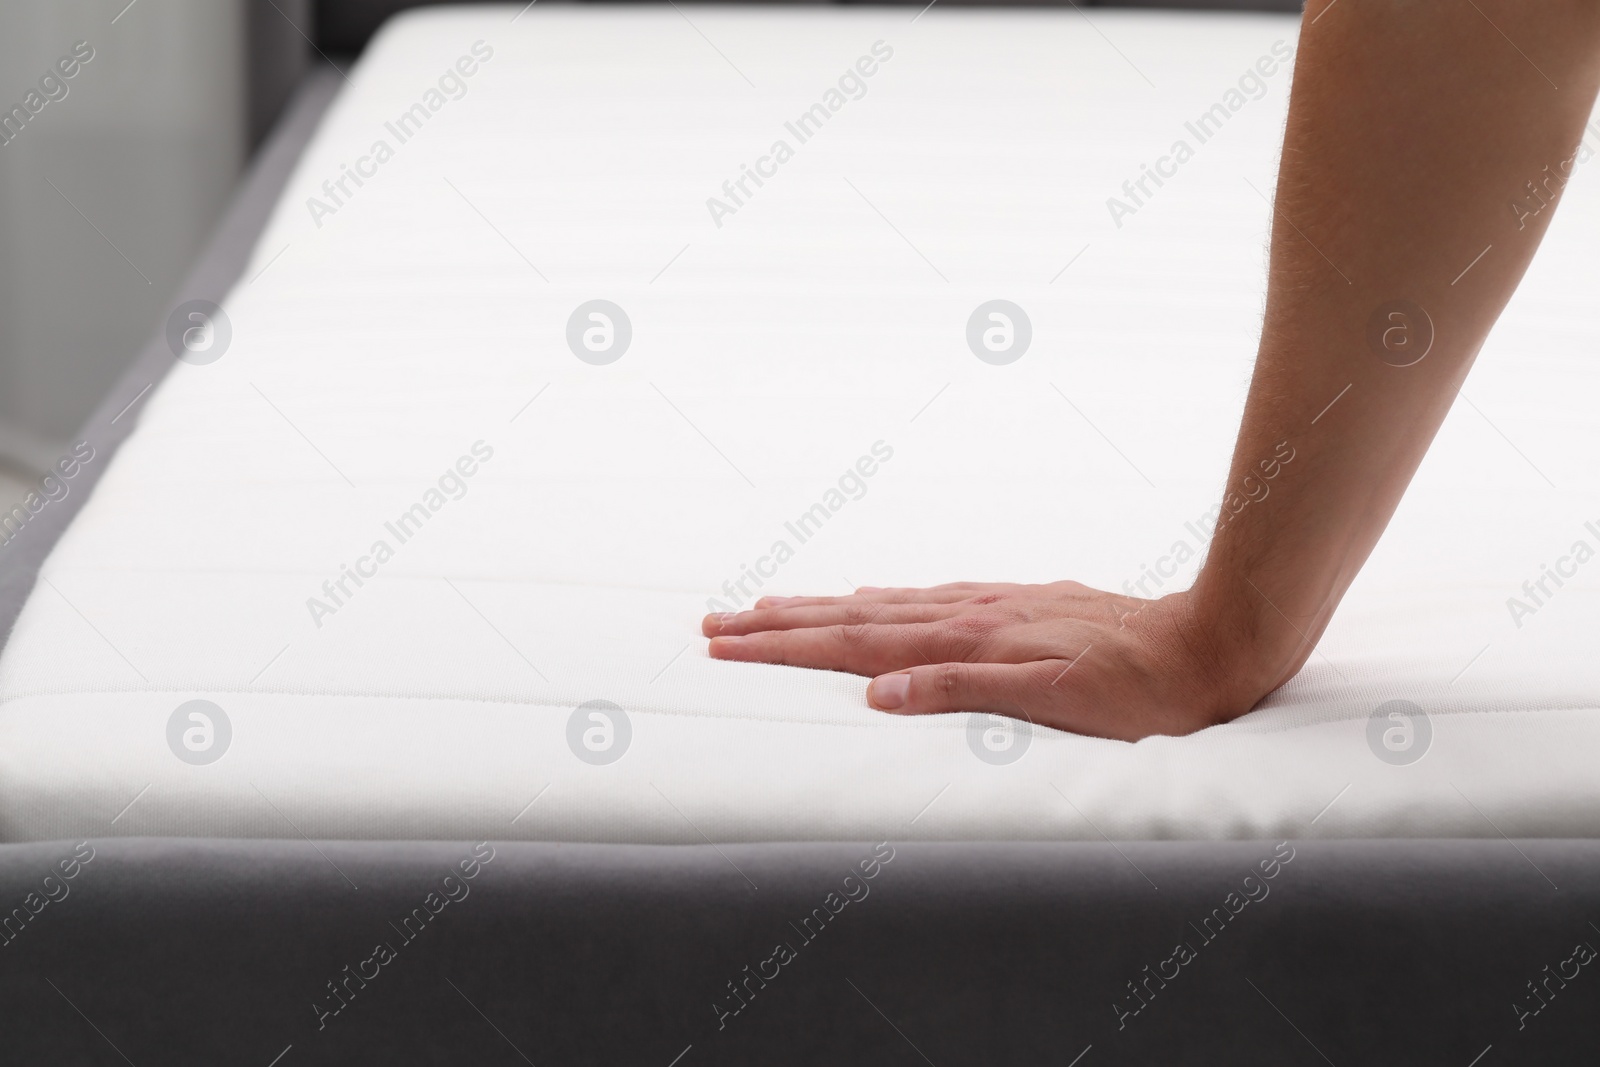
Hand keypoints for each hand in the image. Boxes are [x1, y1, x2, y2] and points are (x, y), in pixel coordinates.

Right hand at [702, 581, 1292, 740]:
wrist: (1209, 642)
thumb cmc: (1139, 689)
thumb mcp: (1054, 702)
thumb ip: (964, 691)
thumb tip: (879, 691)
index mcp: (968, 640)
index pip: (854, 643)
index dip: (786, 646)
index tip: (728, 644)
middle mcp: (970, 615)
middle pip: (853, 616)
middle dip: (781, 622)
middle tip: (719, 621)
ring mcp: (991, 605)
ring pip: (885, 604)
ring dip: (822, 606)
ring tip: (772, 606)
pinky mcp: (1016, 604)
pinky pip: (927, 598)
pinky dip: (883, 601)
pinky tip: (872, 598)